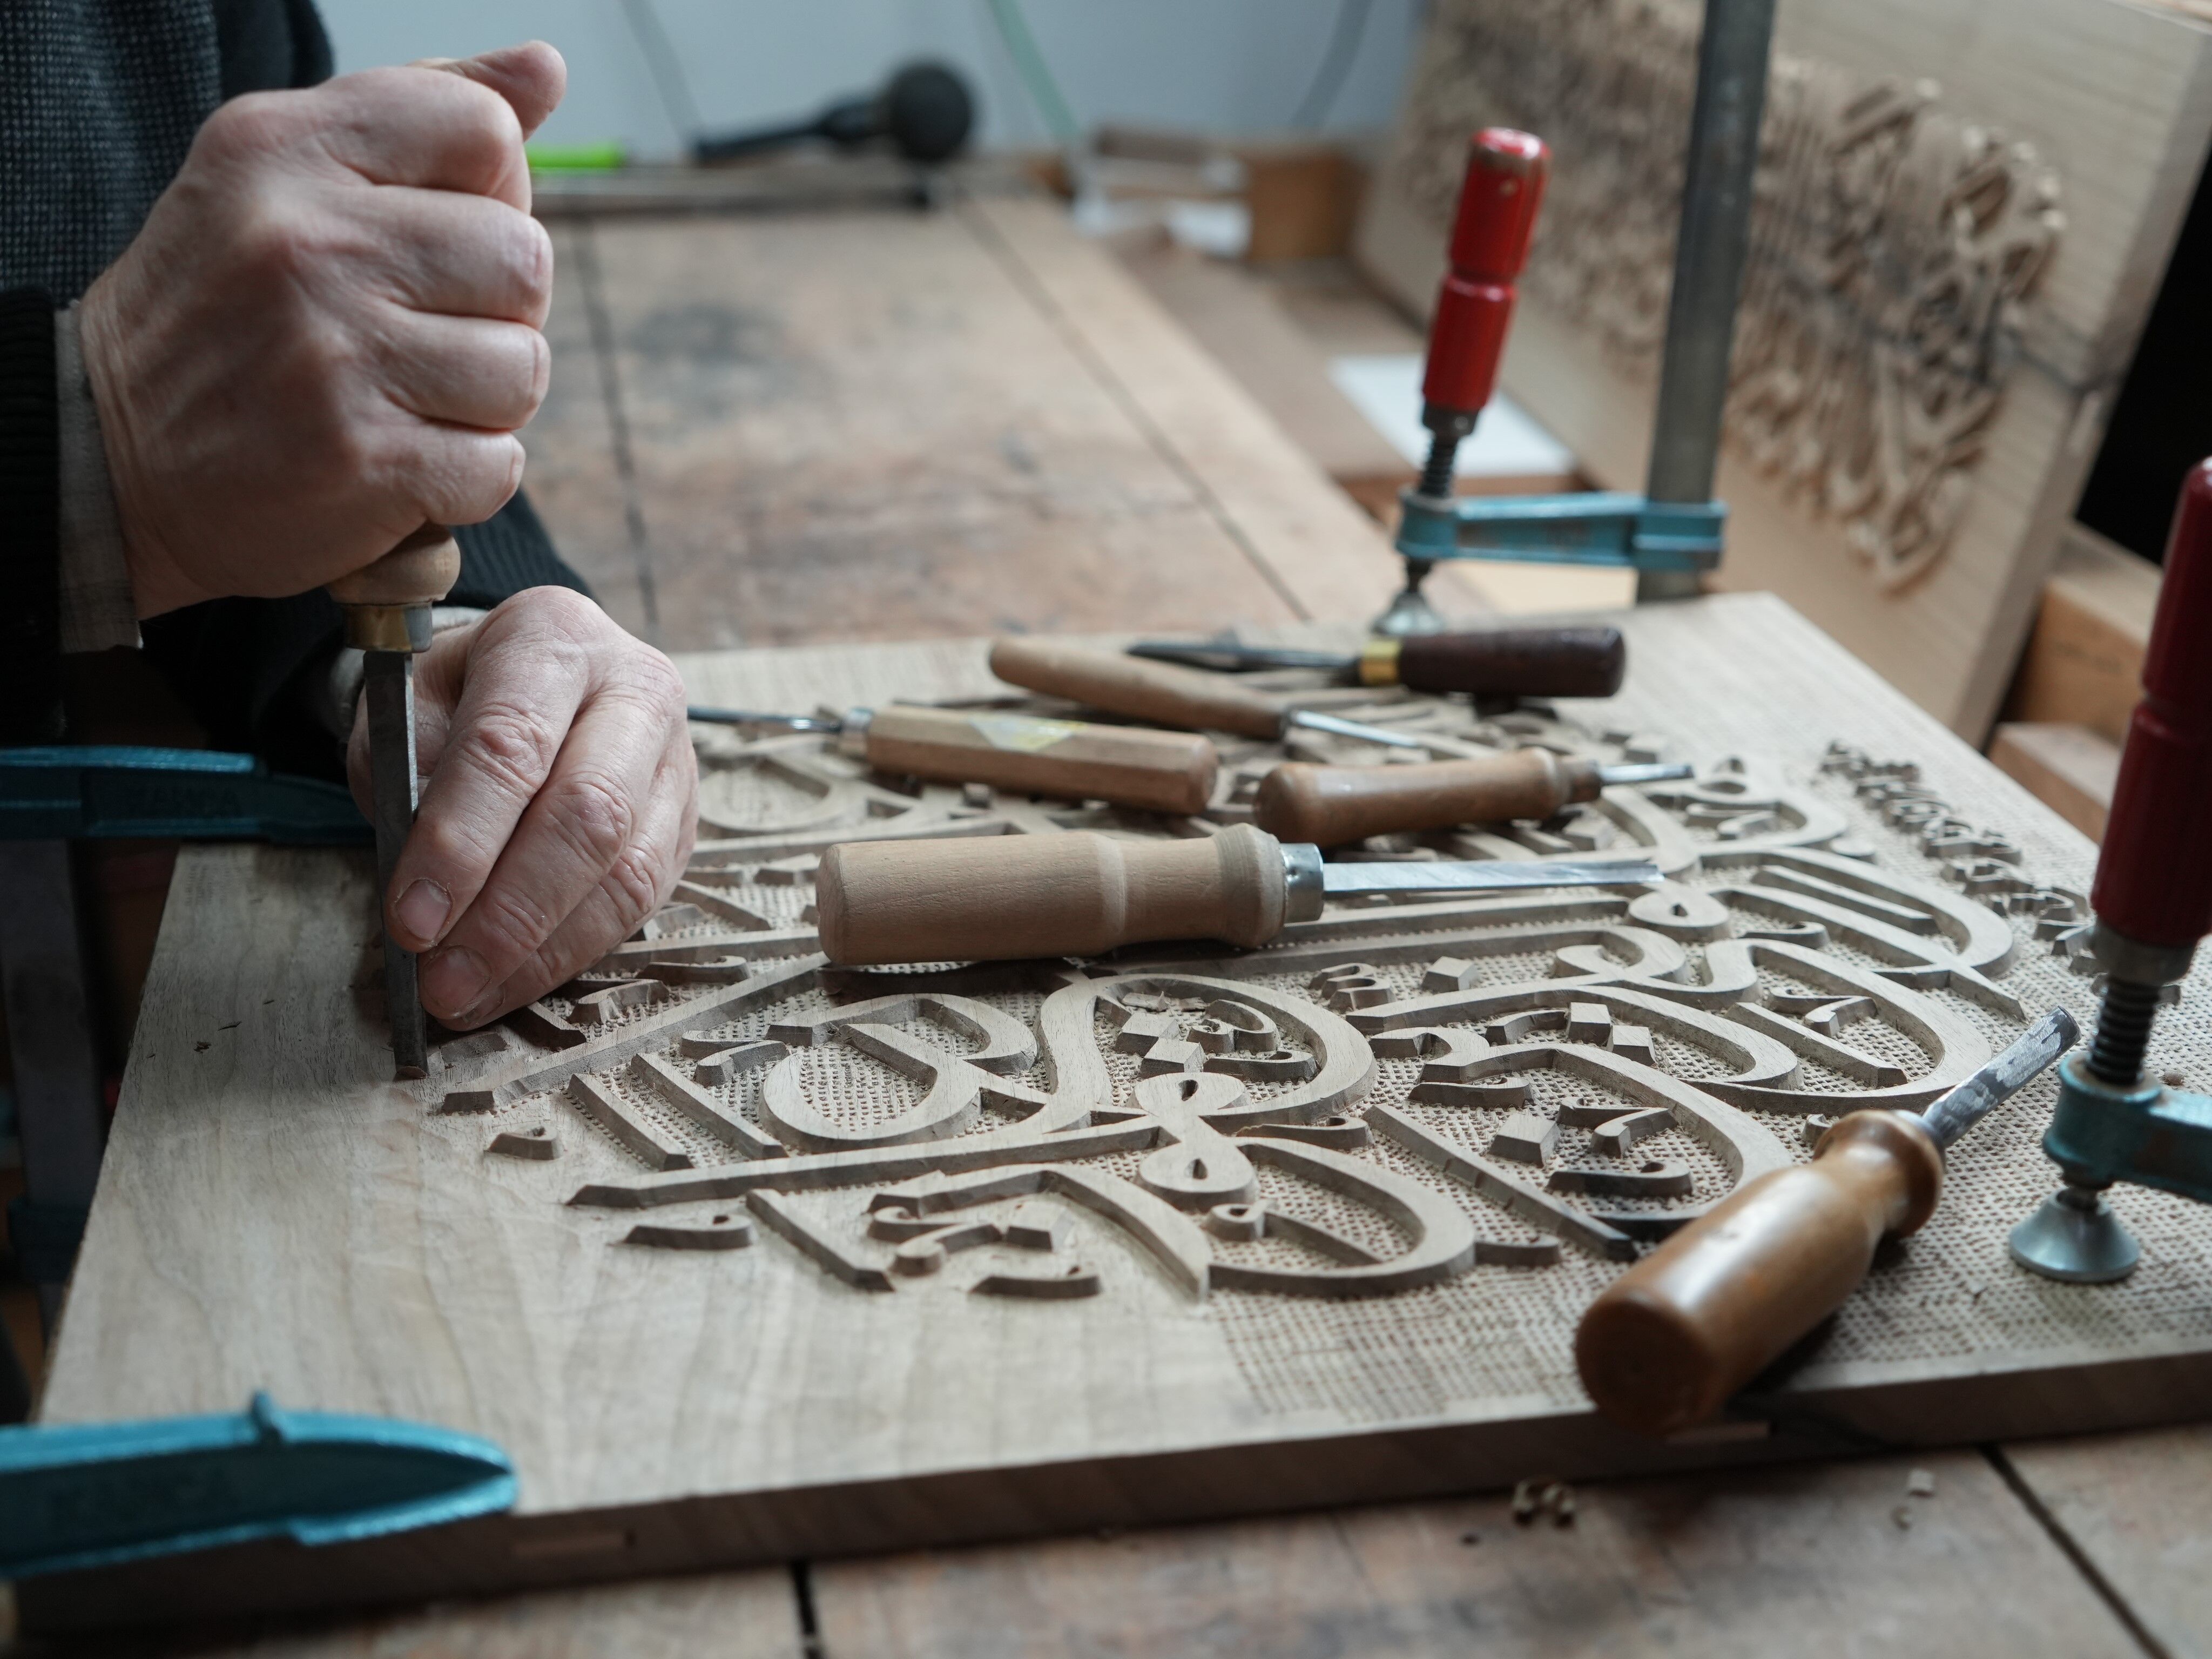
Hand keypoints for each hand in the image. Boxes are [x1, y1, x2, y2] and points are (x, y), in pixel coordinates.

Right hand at [79, 42, 565, 617]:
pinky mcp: (360, 458)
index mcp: (283, 148)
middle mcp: (306, 242)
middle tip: (415, 334)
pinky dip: (464, 476)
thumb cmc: (229, 307)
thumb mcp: (289, 177)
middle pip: (524, 260)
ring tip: (401, 398)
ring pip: (523, 368)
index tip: (426, 237)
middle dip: (497, 311)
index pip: (483, 129)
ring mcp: (333, 355)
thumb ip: (423, 113)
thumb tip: (544, 67)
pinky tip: (395, 460)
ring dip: (483, 401)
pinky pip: (499, 463)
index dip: (490, 194)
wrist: (112, 455)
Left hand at [349, 588, 699, 1028]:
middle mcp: (637, 689)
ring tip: (470, 995)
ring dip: (544, 950)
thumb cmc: (458, 699)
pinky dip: (573, 952)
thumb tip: (428, 893)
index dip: (460, 841)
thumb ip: (408, 779)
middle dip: (511, 913)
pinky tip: (513, 981)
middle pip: (591, 813)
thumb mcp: (404, 708)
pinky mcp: (686, 822)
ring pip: (629, 870)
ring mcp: (675, 759)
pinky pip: (642, 902)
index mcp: (554, 638)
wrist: (532, 679)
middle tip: (443, 980)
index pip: (511, 744)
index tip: (411, 920)